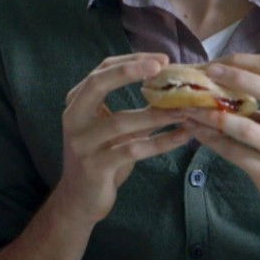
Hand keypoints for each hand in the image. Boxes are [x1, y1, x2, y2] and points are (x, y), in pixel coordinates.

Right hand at [50, 53, 192, 226]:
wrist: (79, 199)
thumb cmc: (100, 157)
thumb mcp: (109, 128)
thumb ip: (128, 108)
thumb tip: (168, 87)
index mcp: (76, 103)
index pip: (101, 71)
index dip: (130, 62)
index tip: (160, 60)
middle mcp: (74, 118)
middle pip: (99, 84)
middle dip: (130, 71)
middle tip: (162, 66)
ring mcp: (82, 143)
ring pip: (122, 121)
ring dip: (158, 114)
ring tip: (186, 108)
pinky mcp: (96, 166)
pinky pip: (134, 150)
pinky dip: (162, 142)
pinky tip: (184, 136)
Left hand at [181, 54, 259, 227]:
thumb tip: (225, 77)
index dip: (241, 61)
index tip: (215, 62)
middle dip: (232, 77)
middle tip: (202, 74)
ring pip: (245, 127)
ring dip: (211, 115)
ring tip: (188, 107)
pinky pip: (235, 153)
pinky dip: (212, 140)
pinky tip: (196, 131)